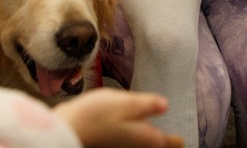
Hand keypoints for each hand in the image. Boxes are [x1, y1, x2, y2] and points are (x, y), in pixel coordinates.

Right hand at [54, 88, 183, 147]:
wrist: (65, 131)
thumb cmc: (95, 116)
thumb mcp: (124, 103)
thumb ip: (146, 105)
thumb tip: (165, 105)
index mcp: (146, 138)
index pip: (168, 143)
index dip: (175, 141)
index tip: (181, 140)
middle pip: (154, 146)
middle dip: (162, 143)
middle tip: (171, 139)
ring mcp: (121, 147)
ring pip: (140, 145)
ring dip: (147, 140)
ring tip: (152, 133)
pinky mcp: (108, 144)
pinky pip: (127, 144)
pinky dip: (133, 138)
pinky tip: (128, 129)